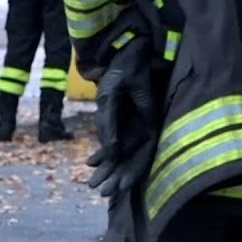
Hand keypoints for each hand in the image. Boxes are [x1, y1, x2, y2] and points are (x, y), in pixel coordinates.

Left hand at [86, 37, 158, 196]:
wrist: (125, 49)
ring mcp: (137, 123)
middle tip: (101, 192)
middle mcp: (146, 124)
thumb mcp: (112, 91)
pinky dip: (105, 151)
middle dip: (118, 176)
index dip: (134, 172)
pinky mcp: (128, 119)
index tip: (120, 188)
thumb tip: (110, 150)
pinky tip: (90, 163)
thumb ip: (110, 121)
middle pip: (134, 157)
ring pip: (125, 152)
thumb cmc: (122, 67)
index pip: (145, 153)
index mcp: (150, 119)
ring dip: (110, 168)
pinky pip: (118, 140)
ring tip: (93, 183)